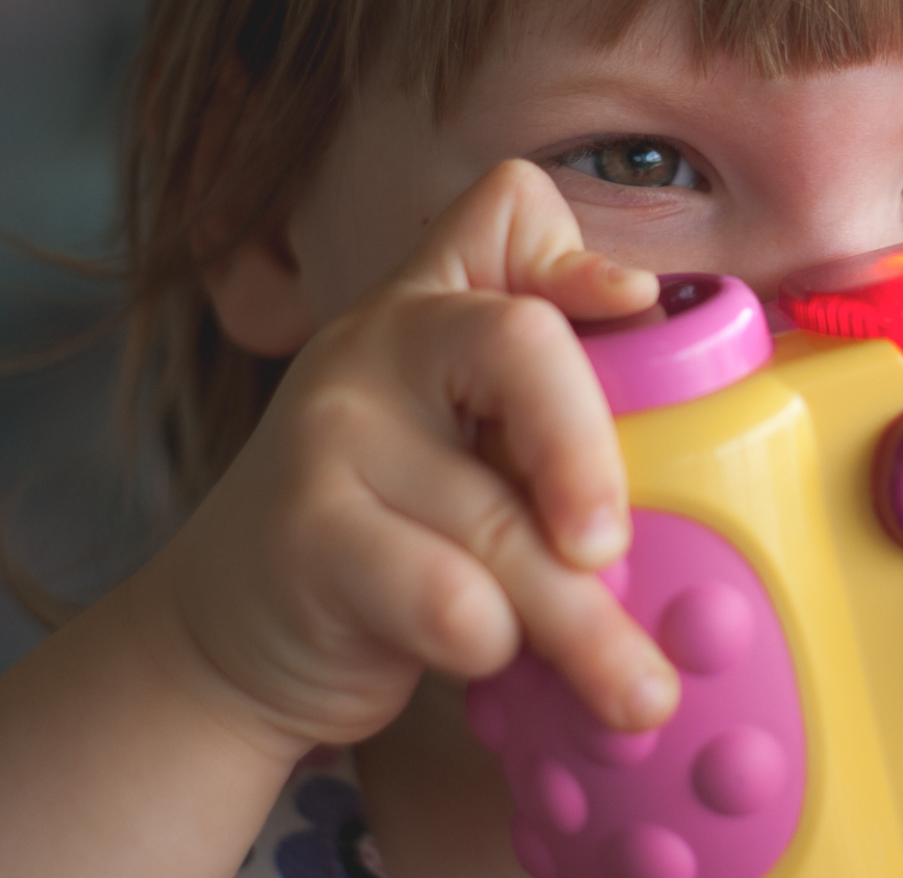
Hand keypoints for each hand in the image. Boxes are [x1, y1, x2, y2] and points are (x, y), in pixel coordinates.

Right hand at [123, 159, 681, 756]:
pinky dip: (489, 644)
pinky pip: (448, 595)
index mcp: (434, 306)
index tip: (635, 310)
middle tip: (618, 547)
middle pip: (522, 345)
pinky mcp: (310, 536)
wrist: (226, 636)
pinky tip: (488, 659)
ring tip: (640, 690)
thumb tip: (676, 388)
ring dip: (585, 622)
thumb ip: (550, 408)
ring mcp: (333, 434)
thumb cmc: (392, 536)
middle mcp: (379, 344)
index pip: (509, 211)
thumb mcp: (466, 446)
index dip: (583, 255)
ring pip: (502, 519)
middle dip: (591, 454)